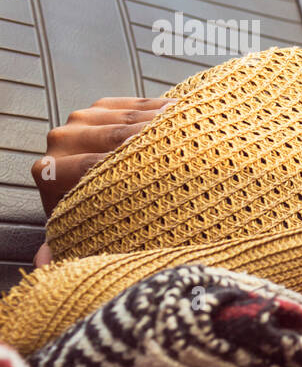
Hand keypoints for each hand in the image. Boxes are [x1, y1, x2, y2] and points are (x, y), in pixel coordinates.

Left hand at [30, 96, 176, 265]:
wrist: (80, 182)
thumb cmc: (86, 214)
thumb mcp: (77, 229)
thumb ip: (64, 245)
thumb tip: (44, 263)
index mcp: (49, 170)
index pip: (93, 167)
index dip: (131, 170)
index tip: (165, 174)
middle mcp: (60, 139)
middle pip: (114, 137)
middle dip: (151, 142)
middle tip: (187, 147)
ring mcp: (80, 118)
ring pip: (127, 118)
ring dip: (160, 124)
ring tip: (191, 131)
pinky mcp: (100, 105)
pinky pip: (133, 104)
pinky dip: (158, 109)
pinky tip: (181, 117)